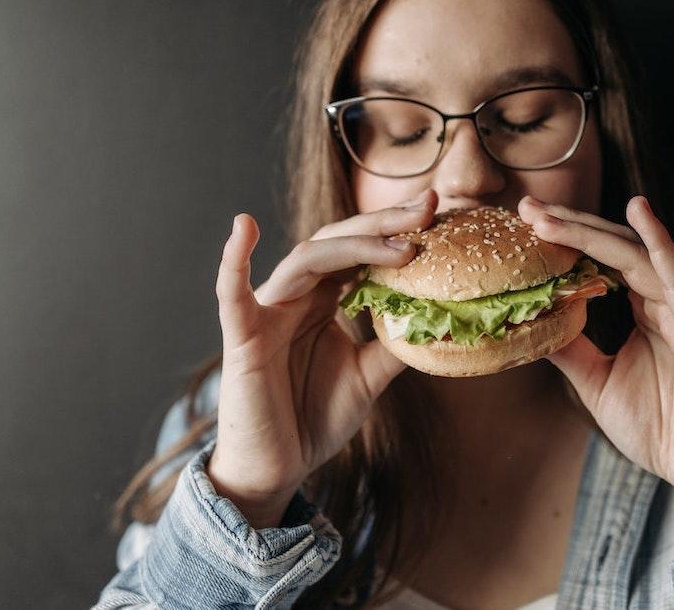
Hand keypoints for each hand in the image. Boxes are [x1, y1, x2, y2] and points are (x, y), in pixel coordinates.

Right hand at [207, 189, 436, 527]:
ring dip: (353, 244)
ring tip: (400, 241)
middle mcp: (296, 296)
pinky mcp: (243, 337)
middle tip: (428, 206)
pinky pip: (232, 294)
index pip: (361, 251)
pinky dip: (234, 260)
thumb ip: (396, 344)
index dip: (396, 230)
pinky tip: (245, 227)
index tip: (439, 214)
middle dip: (383, 222)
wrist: (277, 468)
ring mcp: (268, 312)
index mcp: (323, 299)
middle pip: (339, 242)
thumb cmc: (314, 418)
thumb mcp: (369, 376)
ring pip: (307, 259)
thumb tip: (440, 318)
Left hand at [519, 195, 673, 567]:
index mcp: (647, 306)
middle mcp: (668, 298)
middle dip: (570, 224)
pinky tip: (640, 214)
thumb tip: (530, 321)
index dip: (566, 237)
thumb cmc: (659, 426)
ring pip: (638, 254)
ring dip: (593, 232)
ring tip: (552, 216)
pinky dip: (660, 244)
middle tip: (527, 206)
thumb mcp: (597, 380)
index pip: (602, 258)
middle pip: (616, 245)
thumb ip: (570, 348)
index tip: (524, 220)